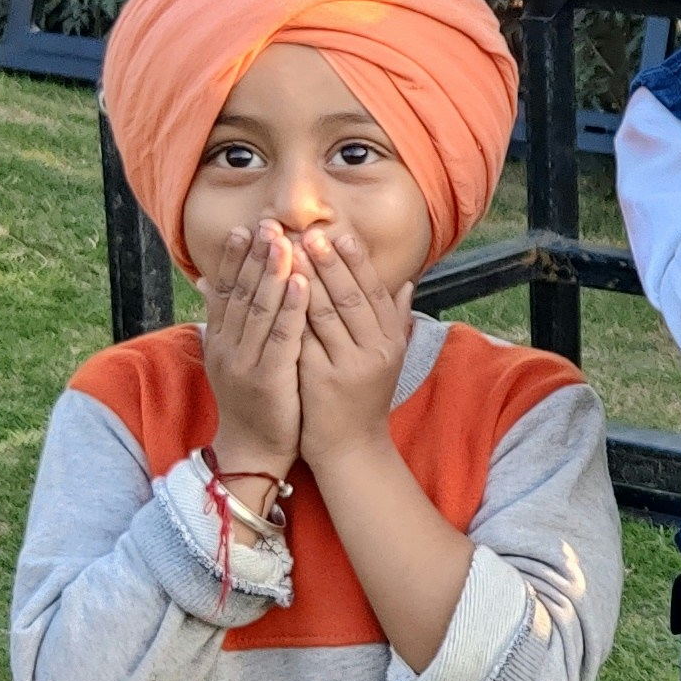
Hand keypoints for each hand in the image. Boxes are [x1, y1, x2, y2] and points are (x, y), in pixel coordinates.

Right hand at [201, 220, 305, 497]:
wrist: (252, 450)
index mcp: (220, 339)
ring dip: (272, 273)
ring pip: (259, 309)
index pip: (226, 289)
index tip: (247, 227)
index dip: (235, 258)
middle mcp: (227, 346)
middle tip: (267, 223)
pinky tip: (302, 283)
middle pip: (241, 292)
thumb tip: (208, 280)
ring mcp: (245, 362)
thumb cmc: (251, 399)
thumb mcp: (231, 356)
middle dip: (254, 256)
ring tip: (284, 242)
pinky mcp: (269, 378)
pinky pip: (281, 337)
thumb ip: (224, 319)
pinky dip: (291, 308)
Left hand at [292, 221, 411, 474]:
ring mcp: (348, 366)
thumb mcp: (388, 356)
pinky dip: (288, 312)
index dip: (355, 260)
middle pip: (350, 296)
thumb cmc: (365, 397)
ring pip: (325, 313)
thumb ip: (396, 317)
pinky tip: (273, 292)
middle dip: (327, 262)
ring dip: (305, 278)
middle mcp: (375, 350)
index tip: (337, 233)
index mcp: (391, 339)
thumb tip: (407, 279)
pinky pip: (303, 338)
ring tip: (287, 252)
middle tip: (307, 232)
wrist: (352, 448)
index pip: (373, 290)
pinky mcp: (321, 380)